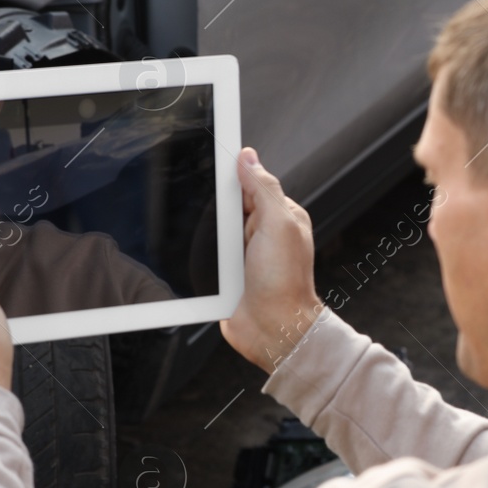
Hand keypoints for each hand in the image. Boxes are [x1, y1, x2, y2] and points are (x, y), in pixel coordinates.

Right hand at [220, 148, 323, 371]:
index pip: (251, 182)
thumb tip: (248, 157)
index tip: (212, 163)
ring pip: (214, 230)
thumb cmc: (284, 283)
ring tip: (220, 250)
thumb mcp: (279, 224)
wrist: (273, 331)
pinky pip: (207, 254)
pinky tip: (204, 260)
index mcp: (280, 215)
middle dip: (216, 208)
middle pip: (227, 205)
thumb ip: (264, 189)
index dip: (232, 174)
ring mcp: (244, 253)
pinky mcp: (228, 273)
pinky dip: (202, 256)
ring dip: (208, 236)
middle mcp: (263, 232)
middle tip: (221, 222)